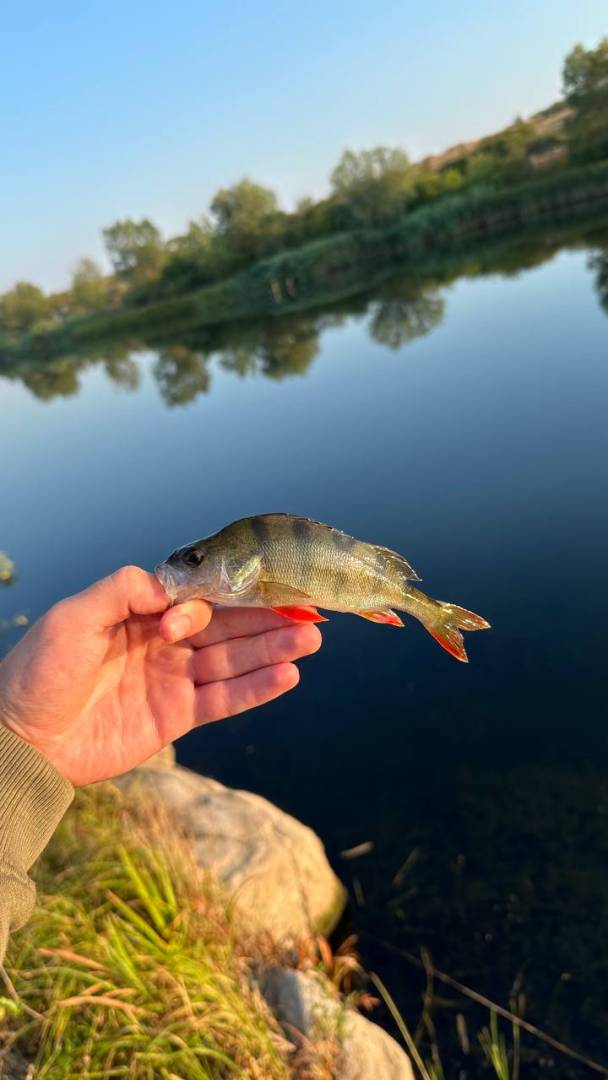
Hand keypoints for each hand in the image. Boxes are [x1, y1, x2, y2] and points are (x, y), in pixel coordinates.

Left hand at [0, 566, 320, 785]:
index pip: (197, 596)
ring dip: (272, 650)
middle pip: (226, 625)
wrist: (23, 740)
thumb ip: (123, 590)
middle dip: (266, 618)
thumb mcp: (73, 617)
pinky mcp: (178, 716)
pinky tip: (287, 676)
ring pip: (233, 660)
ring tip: (311, 640)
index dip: (223, 595)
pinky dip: (256, 689)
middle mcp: (164, 642)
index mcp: (141, 612)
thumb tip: (174, 586)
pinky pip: (224, 699)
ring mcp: (173, 679)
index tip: (241, 597)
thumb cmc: (39, 672)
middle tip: (309, 610)